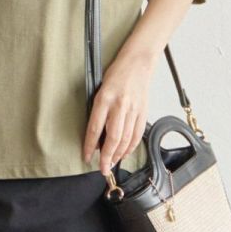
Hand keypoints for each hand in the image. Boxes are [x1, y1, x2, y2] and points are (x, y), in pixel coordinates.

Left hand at [82, 46, 155, 177]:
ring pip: (125, 139)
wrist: (138, 62)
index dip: (89, 146)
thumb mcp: (100, 89)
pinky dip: (130, 146)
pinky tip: (125, 153)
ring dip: (118, 154)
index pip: (94, 128)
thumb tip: (96, 136)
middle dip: (107, 157)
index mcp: (104, 99)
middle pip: (112, 138)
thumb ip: (98, 111)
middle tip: (103, 169)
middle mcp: (119, 105)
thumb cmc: (116, 74)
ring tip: (112, 163)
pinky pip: (137, 134)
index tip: (86, 157)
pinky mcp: (143, 112)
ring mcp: (133, 109)